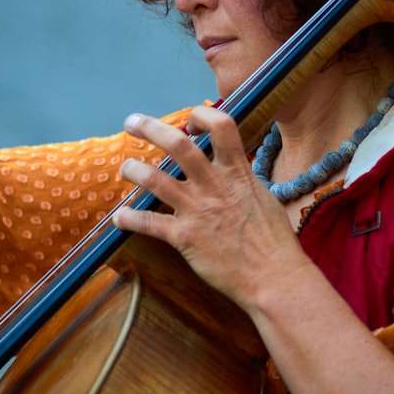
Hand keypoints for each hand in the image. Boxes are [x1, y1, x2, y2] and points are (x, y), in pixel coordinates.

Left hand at [112, 106, 307, 311]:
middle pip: (177, 144)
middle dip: (150, 128)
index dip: (201, 116)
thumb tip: (231, 165)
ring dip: (133, 169)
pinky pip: (147, 223)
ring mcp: (197, 210)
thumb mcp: (261, 196)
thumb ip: (240, 178)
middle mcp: (214, 186)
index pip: (221, 124)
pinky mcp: (184, 238)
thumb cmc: (274, 241)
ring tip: (125, 167)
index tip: (190, 124)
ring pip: (154, 179)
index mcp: (237, 172)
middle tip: (132, 122)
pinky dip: (128, 218)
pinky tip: (119, 218)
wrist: (274, 277)